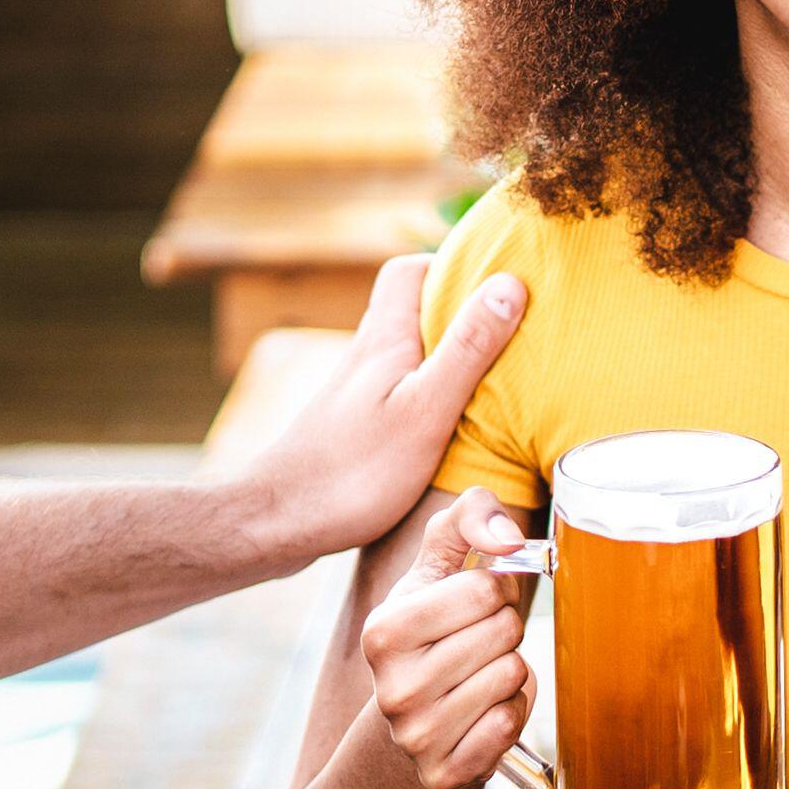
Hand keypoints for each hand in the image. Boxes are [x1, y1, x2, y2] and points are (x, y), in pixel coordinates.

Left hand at [253, 255, 524, 557]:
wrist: (279, 522)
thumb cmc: (355, 471)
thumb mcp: (427, 409)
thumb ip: (468, 348)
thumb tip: (509, 282)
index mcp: (384, 338)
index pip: (410, 270)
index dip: (452, 265)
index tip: (497, 283)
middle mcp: (366, 356)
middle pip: (410, 308)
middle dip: (455, 310)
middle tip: (503, 332)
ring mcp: (355, 392)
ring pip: (405, 352)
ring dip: (442, 355)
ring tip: (487, 379)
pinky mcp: (351, 426)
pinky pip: (396, 389)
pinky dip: (425, 392)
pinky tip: (446, 426)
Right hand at [358, 488, 538, 788]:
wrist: (411, 721)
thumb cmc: (432, 631)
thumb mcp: (436, 567)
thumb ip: (468, 518)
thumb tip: (509, 535)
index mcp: (384, 630)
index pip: (487, 588)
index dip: (496, 590)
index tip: (474, 605)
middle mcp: (392, 688)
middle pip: (505, 632)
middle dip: (504, 631)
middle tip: (477, 644)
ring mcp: (416, 736)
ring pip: (513, 677)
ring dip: (510, 671)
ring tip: (477, 676)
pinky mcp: (443, 773)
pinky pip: (511, 724)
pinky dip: (511, 712)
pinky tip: (482, 711)